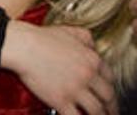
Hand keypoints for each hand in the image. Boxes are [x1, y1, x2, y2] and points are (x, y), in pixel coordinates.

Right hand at [1, 21, 117, 114]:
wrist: (25, 46)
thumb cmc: (43, 37)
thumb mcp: (72, 31)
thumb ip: (87, 39)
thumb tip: (94, 48)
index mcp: (92, 59)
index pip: (110, 78)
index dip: (110, 88)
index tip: (109, 95)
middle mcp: (88, 75)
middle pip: (108, 97)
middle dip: (112, 107)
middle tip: (111, 112)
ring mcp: (75, 90)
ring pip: (97, 111)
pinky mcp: (61, 101)